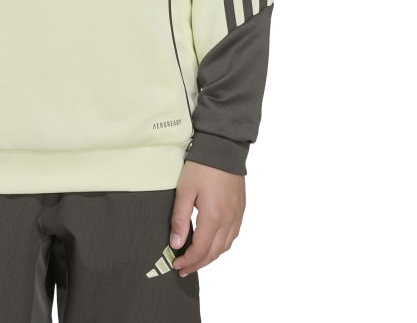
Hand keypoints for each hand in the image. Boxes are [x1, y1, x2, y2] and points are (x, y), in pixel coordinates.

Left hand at [169, 161, 245, 276]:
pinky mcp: (240, 209)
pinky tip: (212, 244)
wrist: (224, 147)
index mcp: (214, 217)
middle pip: (214, 253)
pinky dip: (221, 246)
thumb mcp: (184, 190)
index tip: (176, 264)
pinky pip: (232, 236)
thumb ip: (180, 218)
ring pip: (225, 247)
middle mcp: (229, 220)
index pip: (200, 250)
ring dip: (210, 257)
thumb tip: (176, 243)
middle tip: (183, 269)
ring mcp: (237, 215)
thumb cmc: (202, 166)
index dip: (188, 260)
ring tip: (196, 260)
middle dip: (198, 264)